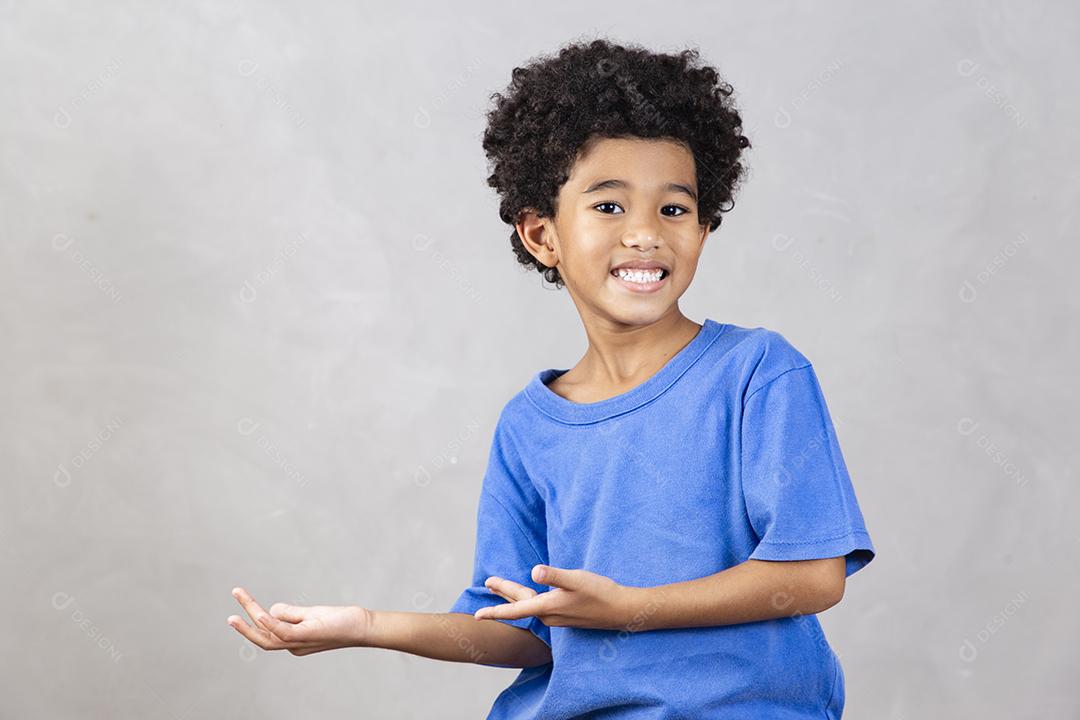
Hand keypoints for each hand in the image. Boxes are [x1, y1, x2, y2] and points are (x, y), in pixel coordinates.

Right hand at [227, 586, 372, 655]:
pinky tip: (260, 612)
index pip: (266, 632)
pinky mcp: (308, 636)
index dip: (251, 620)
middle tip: (229, 608)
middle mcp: (293, 646)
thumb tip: (270, 609)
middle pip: (261, 637)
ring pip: (268, 635)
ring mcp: (300, 643)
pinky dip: (270, 623)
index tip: (241, 598)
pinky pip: (283, 633)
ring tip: (239, 595)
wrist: (362, 627)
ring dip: (250, 616)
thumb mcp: (311, 615)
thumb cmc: (339, 621)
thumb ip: (291, 613)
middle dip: (243, 625)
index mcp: (292, 641)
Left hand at [475, 565, 641, 629]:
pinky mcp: (566, 615)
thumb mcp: (576, 580)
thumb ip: (555, 575)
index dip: (494, 611)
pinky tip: (532, 597)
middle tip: (487, 583)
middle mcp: (549, 616)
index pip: (515, 610)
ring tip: (502, 589)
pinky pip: (539, 608)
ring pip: (529, 607)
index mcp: (547, 607)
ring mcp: (558, 617)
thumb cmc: (600, 593)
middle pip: (519, 604)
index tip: (477, 616)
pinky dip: (528, 601)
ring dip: (514, 598)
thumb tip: (534, 571)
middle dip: (502, 595)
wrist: (622, 610)